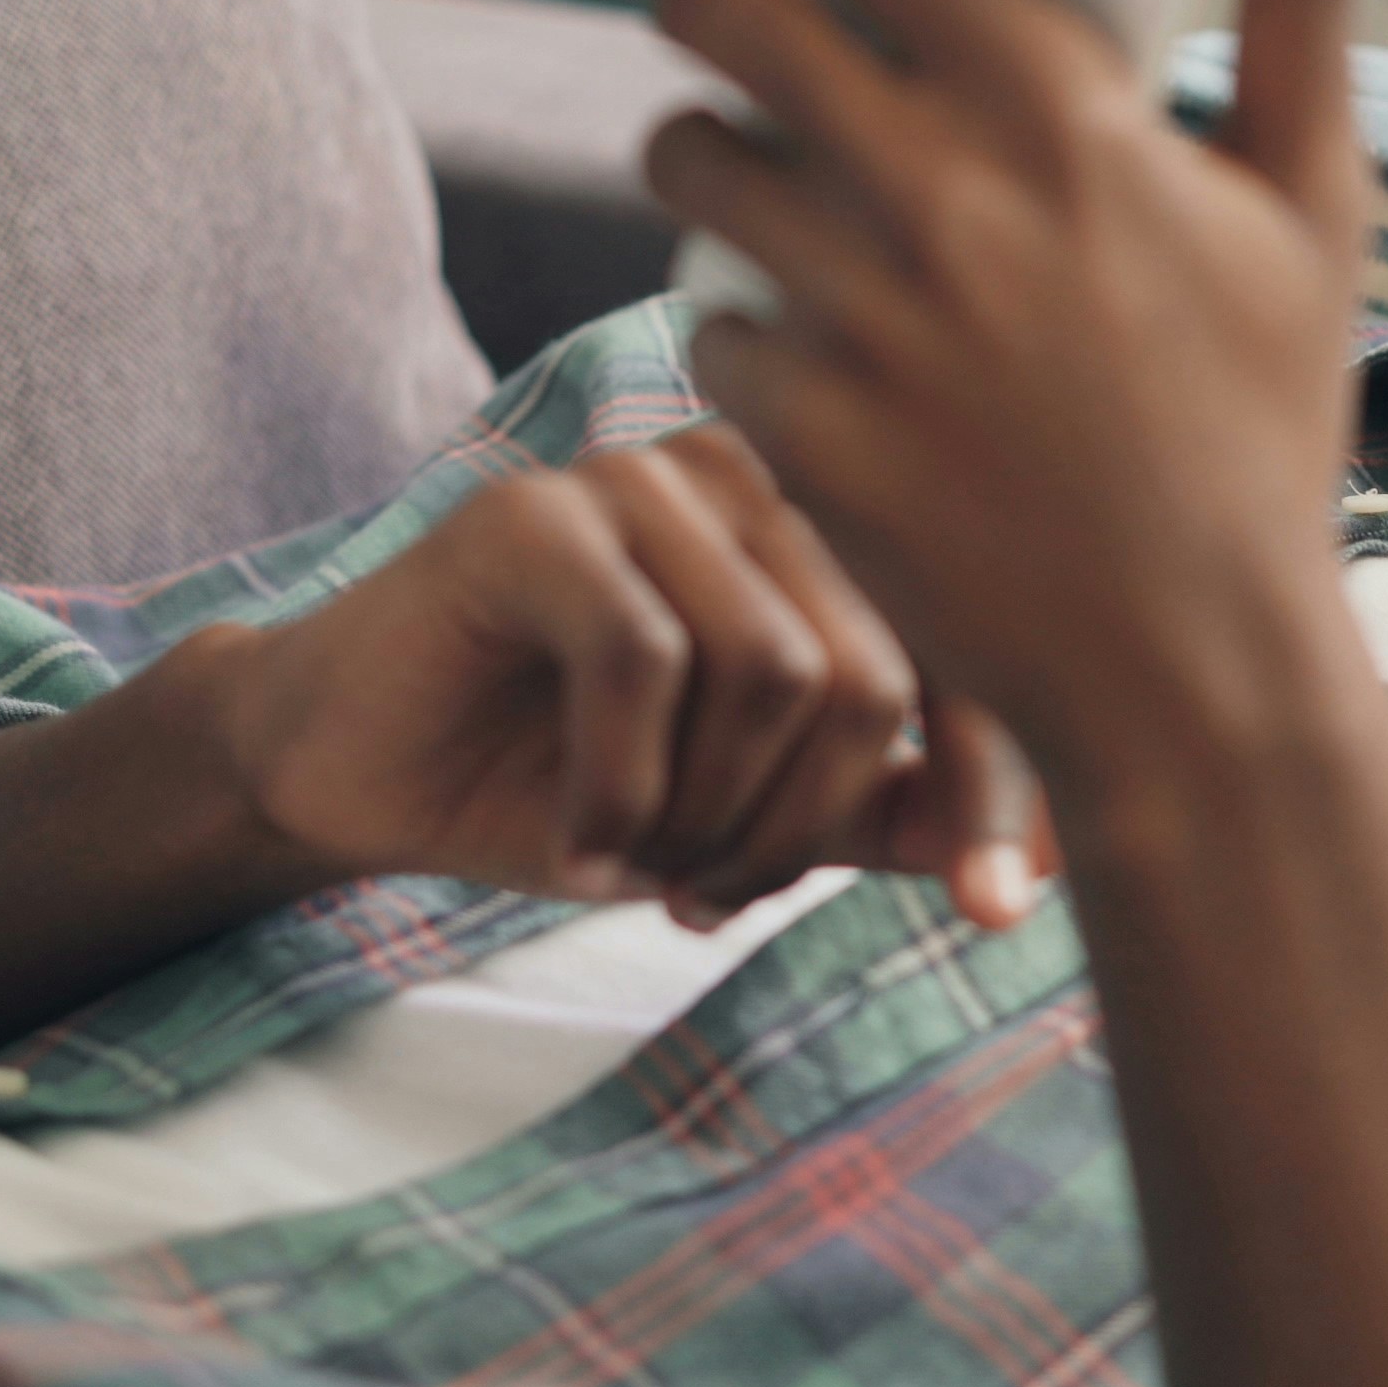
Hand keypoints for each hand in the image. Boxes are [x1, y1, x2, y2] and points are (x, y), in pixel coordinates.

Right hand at [218, 422, 1042, 929]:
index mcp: (826, 524)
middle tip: (713, 894)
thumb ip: (883, 808)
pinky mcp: (535, 511)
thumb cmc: (565, 781)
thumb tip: (1024, 862)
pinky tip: (580, 843)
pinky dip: (624, 789)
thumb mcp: (752, 811)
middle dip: (800, 828)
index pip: (962, 647)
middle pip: (870, 671)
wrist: (363, 772)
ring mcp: (641, 475)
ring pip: (776, 667)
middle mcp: (752, 473)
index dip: (990, 784)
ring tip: (642, 859)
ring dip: (711, 816)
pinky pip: (646, 660)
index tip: (995, 913)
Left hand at [640, 0, 1383, 789]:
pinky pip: (705, 322)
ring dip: (702, 144)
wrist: (1198, 668)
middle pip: (723, 6)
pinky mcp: (802, 431)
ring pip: (684, 155)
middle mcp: (948, 198)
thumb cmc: (1265, 424)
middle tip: (725, 0)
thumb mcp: (1315, 195)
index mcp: (1068, 114)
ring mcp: (861, 319)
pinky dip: (739, 319)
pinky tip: (798, 332)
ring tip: (750, 165)